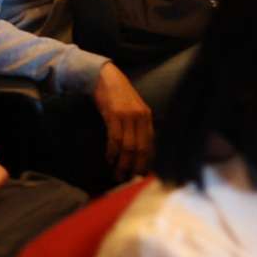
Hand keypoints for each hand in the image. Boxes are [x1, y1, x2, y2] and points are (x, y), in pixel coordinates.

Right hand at [92, 63, 152, 179]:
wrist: (106, 77)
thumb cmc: (119, 95)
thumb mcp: (134, 109)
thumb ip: (138, 126)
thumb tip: (138, 150)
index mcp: (147, 117)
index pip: (150, 144)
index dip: (146, 162)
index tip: (140, 175)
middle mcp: (140, 117)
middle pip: (140, 148)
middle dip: (134, 166)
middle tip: (127, 179)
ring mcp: (127, 116)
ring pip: (127, 146)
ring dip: (122, 163)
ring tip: (117, 174)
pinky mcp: (114, 115)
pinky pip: (114, 138)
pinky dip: (112, 152)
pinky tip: (109, 158)